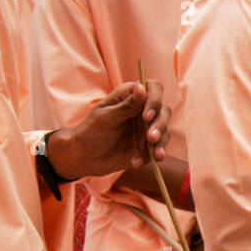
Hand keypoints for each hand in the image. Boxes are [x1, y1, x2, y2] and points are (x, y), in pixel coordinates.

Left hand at [46, 81, 171, 180]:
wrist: (84, 157)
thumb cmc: (90, 131)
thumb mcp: (105, 117)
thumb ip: (126, 106)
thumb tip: (142, 88)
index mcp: (130, 97)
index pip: (154, 88)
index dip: (155, 99)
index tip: (146, 115)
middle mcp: (142, 111)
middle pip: (164, 111)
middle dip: (160, 124)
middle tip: (150, 138)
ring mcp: (146, 130)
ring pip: (165, 132)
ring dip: (161, 143)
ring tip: (154, 155)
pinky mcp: (148, 147)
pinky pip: (158, 150)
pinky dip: (151, 157)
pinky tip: (135, 162)